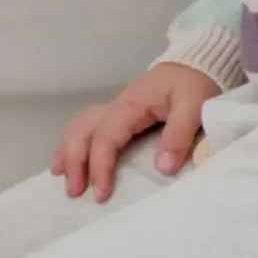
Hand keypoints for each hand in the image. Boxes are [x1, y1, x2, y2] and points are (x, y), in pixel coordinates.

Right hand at [50, 63, 218, 202]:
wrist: (197, 64)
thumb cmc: (194, 85)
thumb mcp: (194, 106)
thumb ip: (179, 135)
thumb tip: (162, 168)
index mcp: (132, 105)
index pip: (106, 136)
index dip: (100, 165)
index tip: (101, 194)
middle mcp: (118, 106)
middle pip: (84, 130)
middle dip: (74, 160)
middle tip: (74, 192)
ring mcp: (117, 109)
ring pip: (80, 126)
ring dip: (68, 150)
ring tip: (61, 176)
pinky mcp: (121, 114)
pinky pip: (89, 126)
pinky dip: (74, 142)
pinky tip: (70, 158)